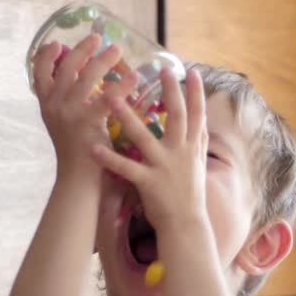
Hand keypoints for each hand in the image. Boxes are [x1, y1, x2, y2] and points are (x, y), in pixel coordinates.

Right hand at [32, 34, 138, 176]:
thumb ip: (67, 102)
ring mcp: (69, 114)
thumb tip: (82, 79)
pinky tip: (134, 78)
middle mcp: (54, 106)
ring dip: (103, 60)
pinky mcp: (87, 124)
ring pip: (86, 77)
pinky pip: (106, 98)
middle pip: (66, 68)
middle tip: (97, 37)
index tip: (57, 43)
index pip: (37, 73)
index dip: (45, 56)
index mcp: (46, 105)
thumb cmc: (77, 151)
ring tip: (117, 50)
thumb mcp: (64, 123)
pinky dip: (122, 85)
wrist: (78, 179)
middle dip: (82, 50)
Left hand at [89, 67, 208, 230]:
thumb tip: (201, 118)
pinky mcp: (148, 183)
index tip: (193, 72)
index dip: (196, 93)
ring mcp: (164, 167)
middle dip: (170, 93)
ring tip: (112, 98)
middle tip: (162, 70)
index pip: (198, 115)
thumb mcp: (199, 164)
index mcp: (192, 147)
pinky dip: (109, 159)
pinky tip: (93, 148)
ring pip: (144, 138)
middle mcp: (181, 153)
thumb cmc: (190, 193)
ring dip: (127, 117)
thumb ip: (198, 140)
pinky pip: (126, 168)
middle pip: (176, 117)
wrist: (186, 225)